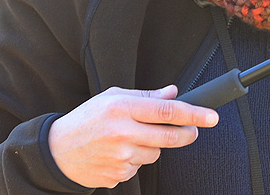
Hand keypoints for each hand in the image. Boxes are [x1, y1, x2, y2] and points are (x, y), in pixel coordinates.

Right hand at [47, 85, 218, 188]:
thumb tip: (173, 93)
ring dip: (152, 147)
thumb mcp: (112, 98)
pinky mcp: (118, 175)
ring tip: (130, 139)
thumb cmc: (86, 120)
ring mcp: (120, 157)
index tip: (211, 117)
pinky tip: (118, 153)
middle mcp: (121, 133)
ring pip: (155, 154)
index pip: (167, 111)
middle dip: (188, 134)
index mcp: (121, 108)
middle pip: (169, 137)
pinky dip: (135, 161)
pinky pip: (139, 168)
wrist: (57, 150)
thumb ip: (145, 96)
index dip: (194, 114)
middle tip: (192, 131)